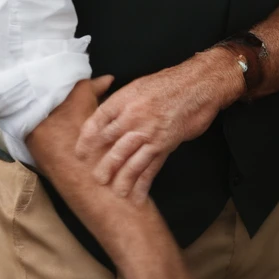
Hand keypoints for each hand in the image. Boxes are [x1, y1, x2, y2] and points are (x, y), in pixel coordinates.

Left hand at [75, 50, 242, 204]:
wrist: (198, 85)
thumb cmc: (169, 83)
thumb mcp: (140, 85)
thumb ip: (124, 103)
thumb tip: (110, 119)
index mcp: (125, 99)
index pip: (99, 120)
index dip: (87, 137)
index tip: (80, 151)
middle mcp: (134, 117)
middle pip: (111, 144)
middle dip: (102, 164)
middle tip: (95, 178)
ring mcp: (149, 133)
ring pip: (129, 161)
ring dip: (121, 178)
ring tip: (115, 191)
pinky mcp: (164, 145)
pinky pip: (150, 167)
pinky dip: (144, 183)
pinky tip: (138, 195)